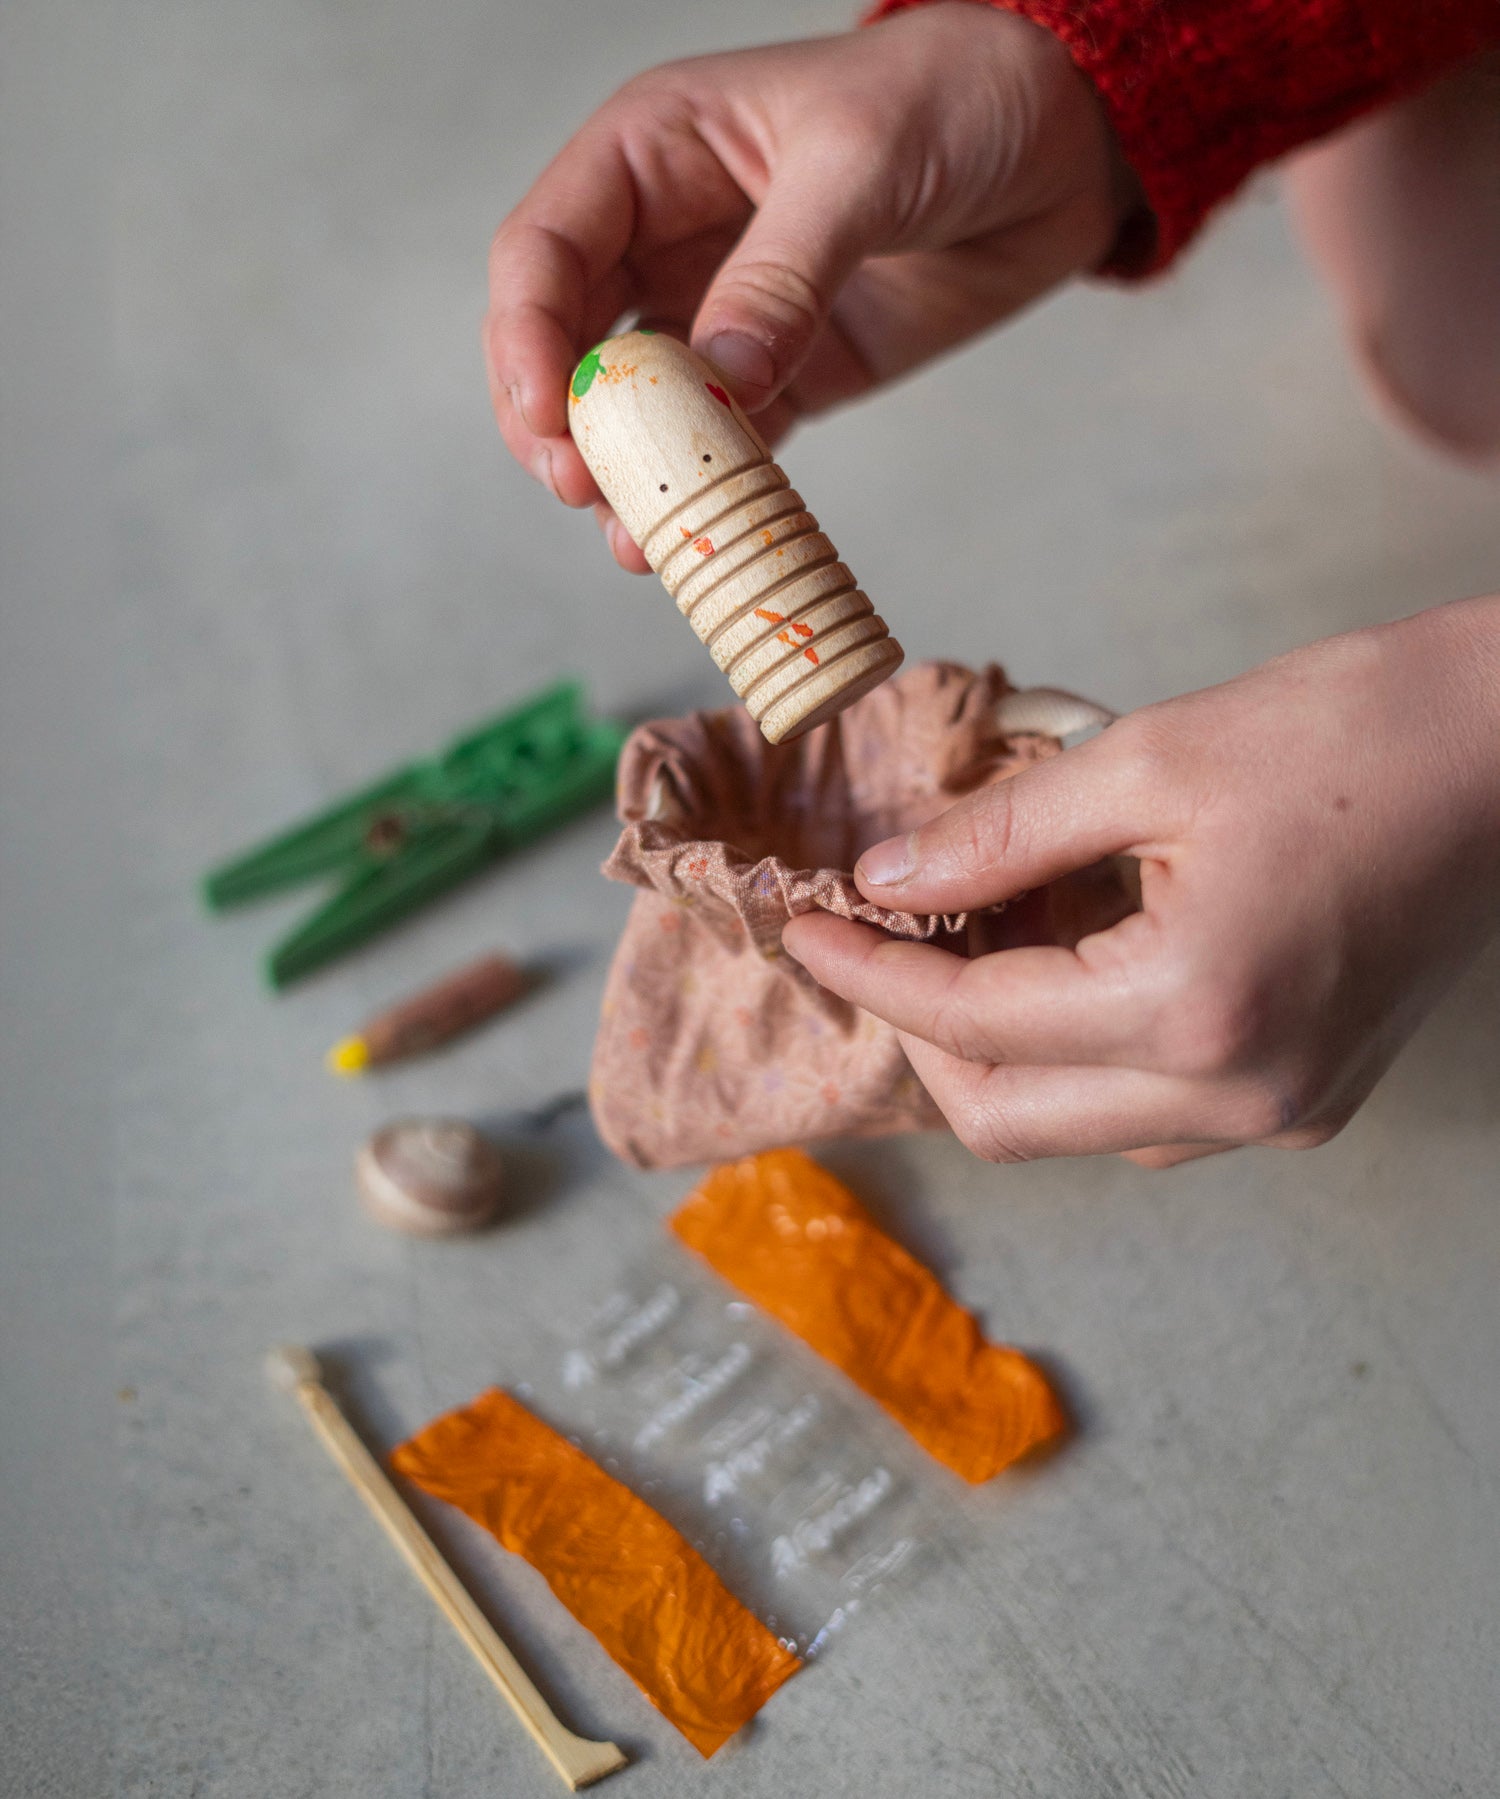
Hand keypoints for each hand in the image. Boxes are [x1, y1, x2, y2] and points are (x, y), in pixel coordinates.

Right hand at [484, 4, 1133, 569]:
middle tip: (581, 492)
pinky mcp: (783, 372)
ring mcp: (721, 310)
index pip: (544, 250)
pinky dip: (708, 493)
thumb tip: (722, 381)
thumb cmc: (953, 97)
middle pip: (567, 342)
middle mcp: (667, 236)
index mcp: (652, 154)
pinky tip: (699, 536)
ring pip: (637, 406)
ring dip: (627, 475)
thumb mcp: (862, 163)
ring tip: (636, 539)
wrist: (1061, 141)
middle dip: (561, 423)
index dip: (526, 339)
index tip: (549, 421)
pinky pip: (726, 443)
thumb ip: (784, 272)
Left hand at [782, 598, 1499, 1165]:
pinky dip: (1081, 1048)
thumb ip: (997, 838)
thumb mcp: (1148, 760)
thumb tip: (885, 883)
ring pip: (1077, 1125)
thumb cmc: (1353, 731)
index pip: (974, 1026)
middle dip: (923, 1034)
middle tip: (878, 939)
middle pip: (1010, 1119)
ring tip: (978, 930)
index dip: (874, 973)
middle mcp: (1242, 1098)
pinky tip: (1068, 956)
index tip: (810, 925)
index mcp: (1196, 1012)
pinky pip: (1151, 1111)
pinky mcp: (1311, 1099)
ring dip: (1000, 1046)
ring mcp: (1284, 1114)